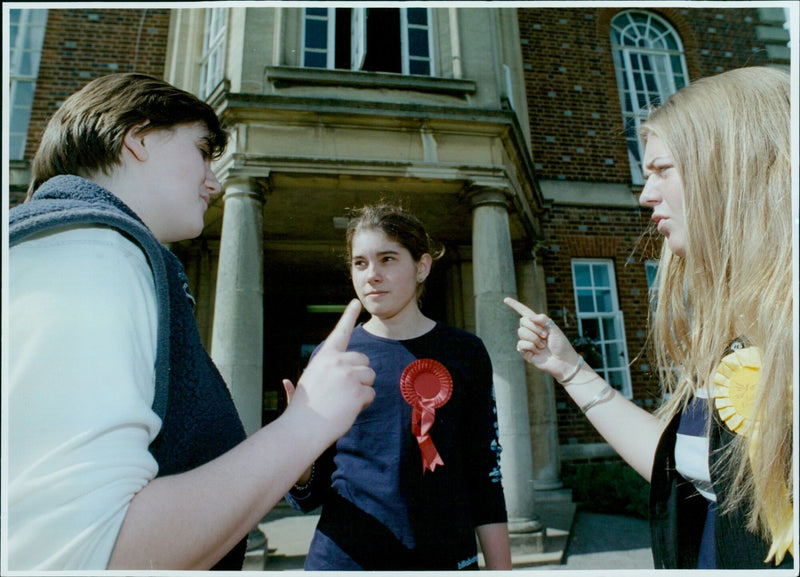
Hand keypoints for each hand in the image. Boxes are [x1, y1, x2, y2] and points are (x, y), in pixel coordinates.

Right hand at [285, 299, 375, 440]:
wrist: (304, 428)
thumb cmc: (301, 411)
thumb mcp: (302, 388)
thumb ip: (302, 382)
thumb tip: (285, 383)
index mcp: (325, 357)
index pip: (340, 333)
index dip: (349, 316)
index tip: (357, 302)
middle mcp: (338, 361)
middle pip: (364, 360)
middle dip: (360, 374)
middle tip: (345, 391)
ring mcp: (349, 375)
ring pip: (370, 376)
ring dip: (363, 389)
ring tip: (345, 401)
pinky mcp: (358, 390)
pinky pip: (371, 394)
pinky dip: (364, 403)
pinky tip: (348, 409)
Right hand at [503, 297, 581, 381]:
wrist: (564, 362)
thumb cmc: (561, 345)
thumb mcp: (554, 329)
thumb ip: (543, 319)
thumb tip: (528, 316)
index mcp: (538, 324)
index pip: (524, 312)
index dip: (515, 306)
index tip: (506, 299)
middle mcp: (531, 331)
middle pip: (522, 321)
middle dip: (534, 328)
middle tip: (545, 336)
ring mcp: (528, 341)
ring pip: (521, 332)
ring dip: (534, 338)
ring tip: (543, 346)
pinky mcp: (525, 352)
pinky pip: (521, 344)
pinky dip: (531, 346)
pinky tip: (538, 352)